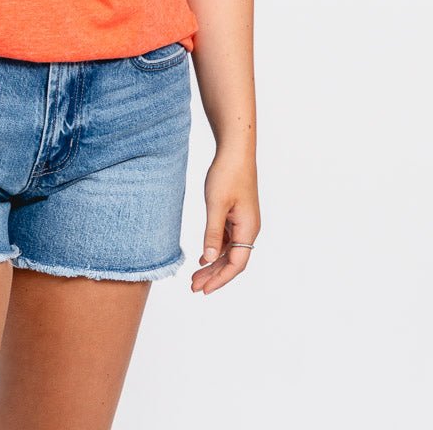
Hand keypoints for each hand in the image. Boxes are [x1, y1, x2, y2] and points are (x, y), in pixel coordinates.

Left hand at [191, 148, 260, 294]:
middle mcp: (249, 228)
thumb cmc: (227, 174)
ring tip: (195, 277)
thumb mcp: (216, 204)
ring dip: (213, 264)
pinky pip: (227, 239)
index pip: (236, 264)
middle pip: (232, 261)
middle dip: (214, 276)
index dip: (220, 279)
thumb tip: (209, 259)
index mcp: (248, 228)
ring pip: (229, 251)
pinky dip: (215, 250)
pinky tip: (203, 258)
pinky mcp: (236, 214)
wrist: (235, 151)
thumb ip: (212, 233)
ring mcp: (243, 222)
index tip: (203, 290)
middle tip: (194, 288)